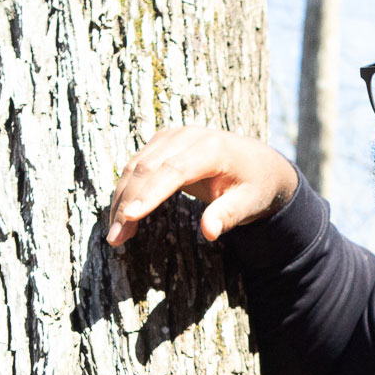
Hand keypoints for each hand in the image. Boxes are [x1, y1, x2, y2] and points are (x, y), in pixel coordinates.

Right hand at [106, 127, 299, 245]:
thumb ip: (229, 215)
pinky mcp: (162, 143)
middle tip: (116, 238)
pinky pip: (136, 166)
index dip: (150, 193)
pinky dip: (126, 191)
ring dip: (121, 200)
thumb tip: (209, 232)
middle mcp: (189, 136)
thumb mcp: (250, 202)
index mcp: (213, 148)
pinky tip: (122, 217)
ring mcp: (172, 137)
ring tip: (115, 235)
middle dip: (128, 203)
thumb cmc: (255, 185)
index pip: (174, 170)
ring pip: (136, 167)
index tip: (130, 216)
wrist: (258, 163)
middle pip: (148, 168)